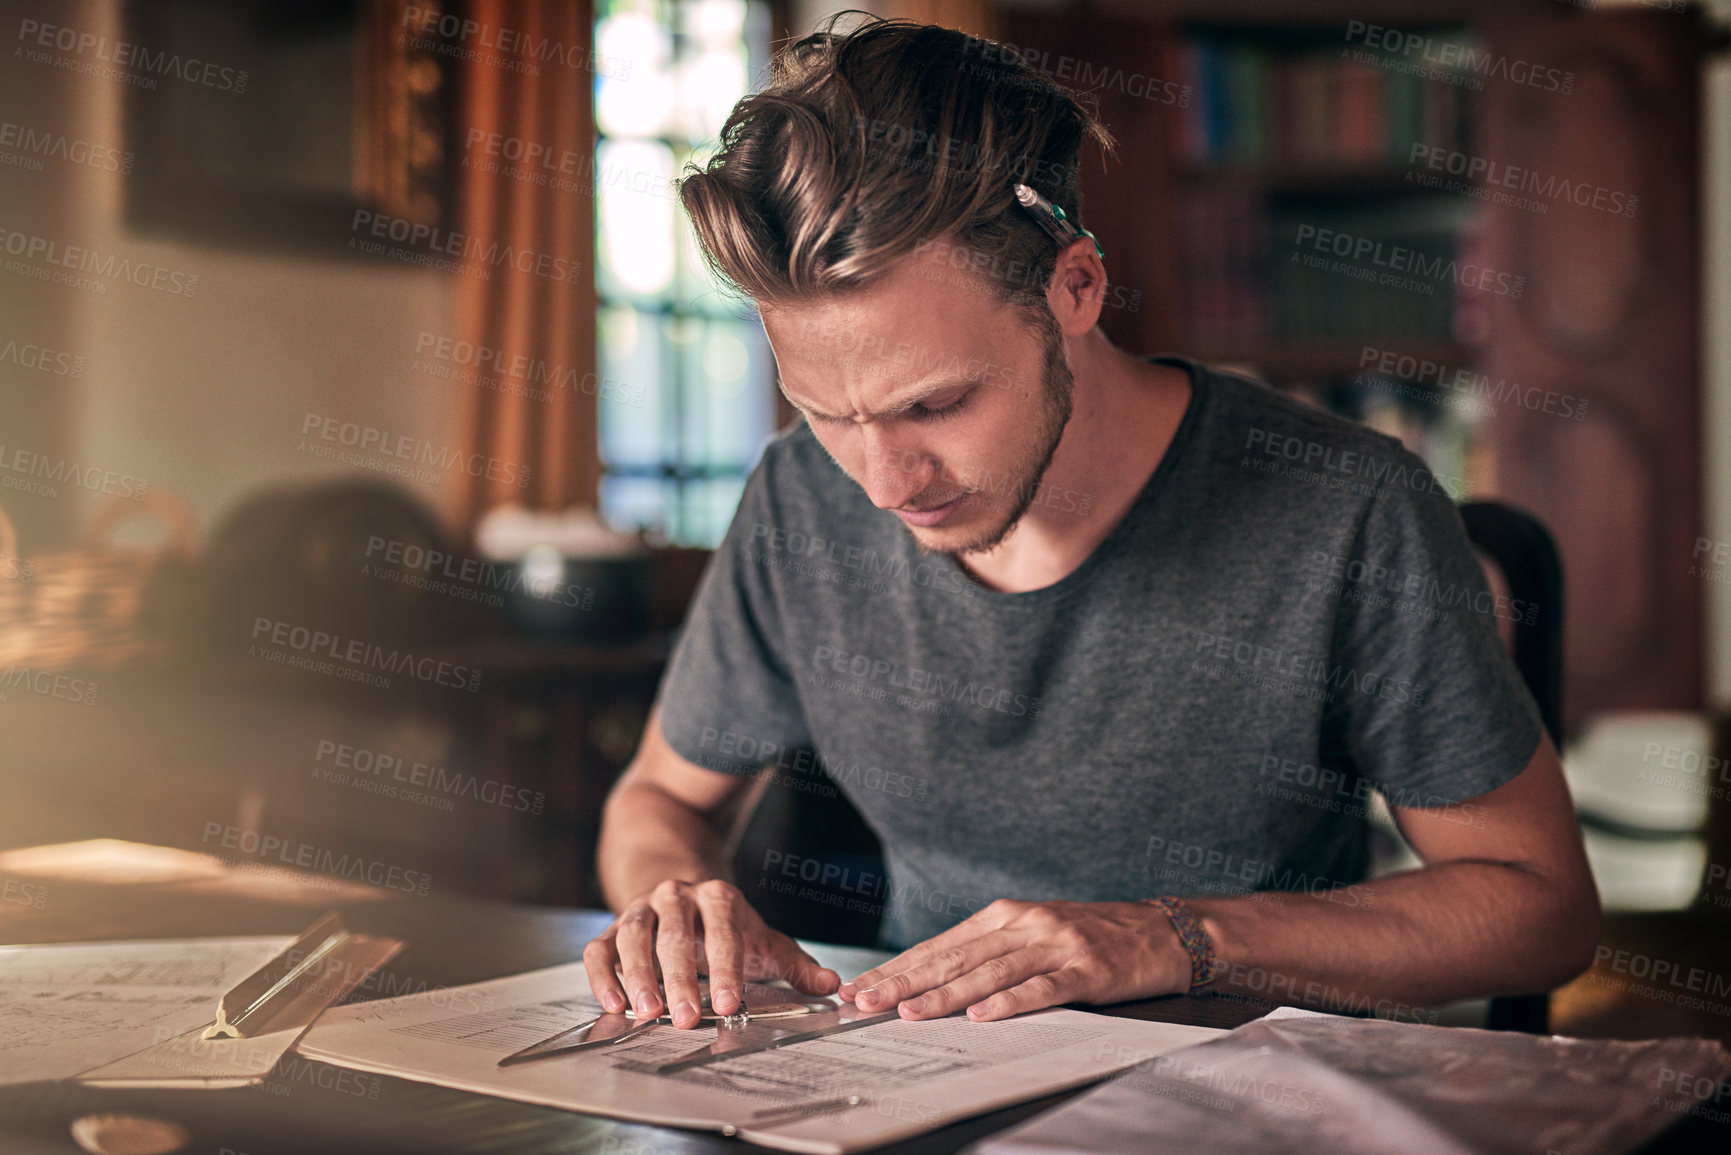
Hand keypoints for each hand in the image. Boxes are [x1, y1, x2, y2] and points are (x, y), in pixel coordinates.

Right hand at [582, 878, 839, 1029]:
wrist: (677, 887)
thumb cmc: (725, 926)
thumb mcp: (761, 940)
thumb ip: (794, 965)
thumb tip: (831, 986)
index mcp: (718, 898)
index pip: (724, 931)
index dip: (726, 967)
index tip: (729, 1002)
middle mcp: (675, 897)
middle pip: (675, 934)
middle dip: (681, 978)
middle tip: (686, 1018)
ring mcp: (640, 909)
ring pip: (633, 937)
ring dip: (638, 975)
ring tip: (646, 1013)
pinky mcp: (611, 928)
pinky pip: (600, 949)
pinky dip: (603, 976)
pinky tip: (613, 1005)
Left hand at [836, 899, 1189, 1021]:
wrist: (1159, 930)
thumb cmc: (1089, 937)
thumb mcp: (1032, 934)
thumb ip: (988, 952)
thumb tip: (928, 980)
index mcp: (1004, 916)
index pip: (939, 945)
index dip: (897, 967)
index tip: (860, 987)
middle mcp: (1024, 925)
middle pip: (955, 957)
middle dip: (905, 982)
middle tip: (866, 1002)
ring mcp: (1056, 945)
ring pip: (990, 973)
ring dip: (946, 994)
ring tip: (911, 1012)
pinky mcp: (1086, 969)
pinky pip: (1043, 989)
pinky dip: (1011, 1003)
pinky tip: (983, 1016)